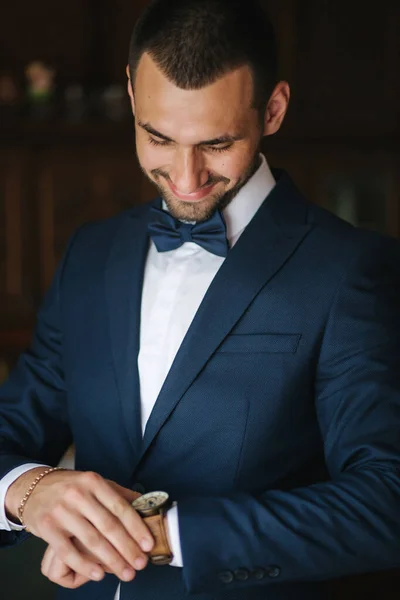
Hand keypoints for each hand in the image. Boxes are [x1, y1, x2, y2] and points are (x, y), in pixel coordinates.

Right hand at [6, 469, 153, 584]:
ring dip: (111, 560)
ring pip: (91, 540)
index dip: (136, 527)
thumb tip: (146, 505)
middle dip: (127, 548)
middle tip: (140, 564)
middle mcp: (78, 494)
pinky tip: (98, 574)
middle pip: (108, 525)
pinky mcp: (47, 527)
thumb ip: (118, 494)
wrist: (33, 488)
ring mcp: (61, 511)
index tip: (148, 544)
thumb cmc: (71, 487)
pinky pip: (68, 551)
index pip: (120, 507)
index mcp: (94, 482)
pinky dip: (84, 565)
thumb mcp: (94, 483)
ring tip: (125, 572)